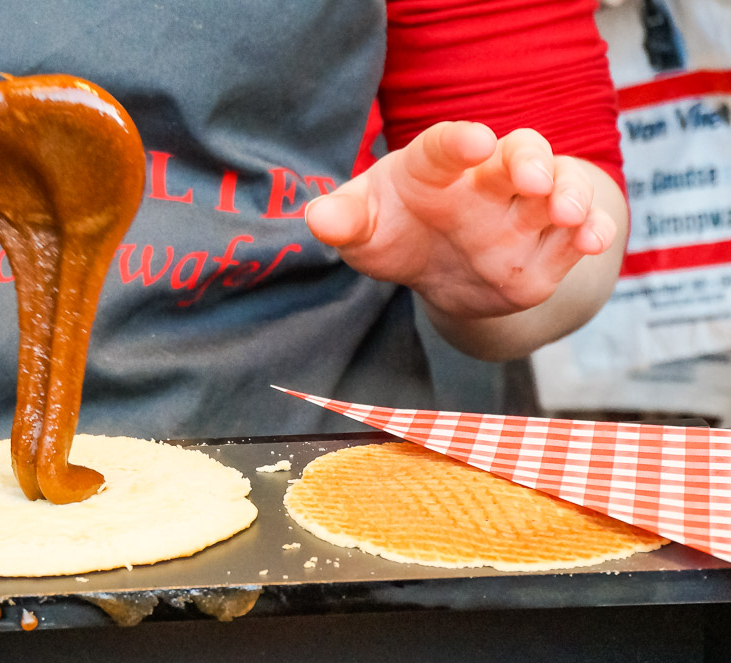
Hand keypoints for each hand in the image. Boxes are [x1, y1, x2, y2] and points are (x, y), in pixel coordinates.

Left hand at [305, 121, 619, 318]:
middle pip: (518, 154)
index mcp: (432, 170)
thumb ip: (343, 221)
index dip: (457, 142)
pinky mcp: (546, 252)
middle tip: (532, 178)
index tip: (471, 141)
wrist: (435, 273)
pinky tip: (592, 240)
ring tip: (567, 212)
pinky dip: (592, 233)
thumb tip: (319, 219)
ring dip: (569, 195)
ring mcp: (519, 216)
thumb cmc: (392, 234)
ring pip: (559, 189)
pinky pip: (578, 235)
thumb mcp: (361, 231)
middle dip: (529, 160)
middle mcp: (484, 185)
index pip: (442, 149)